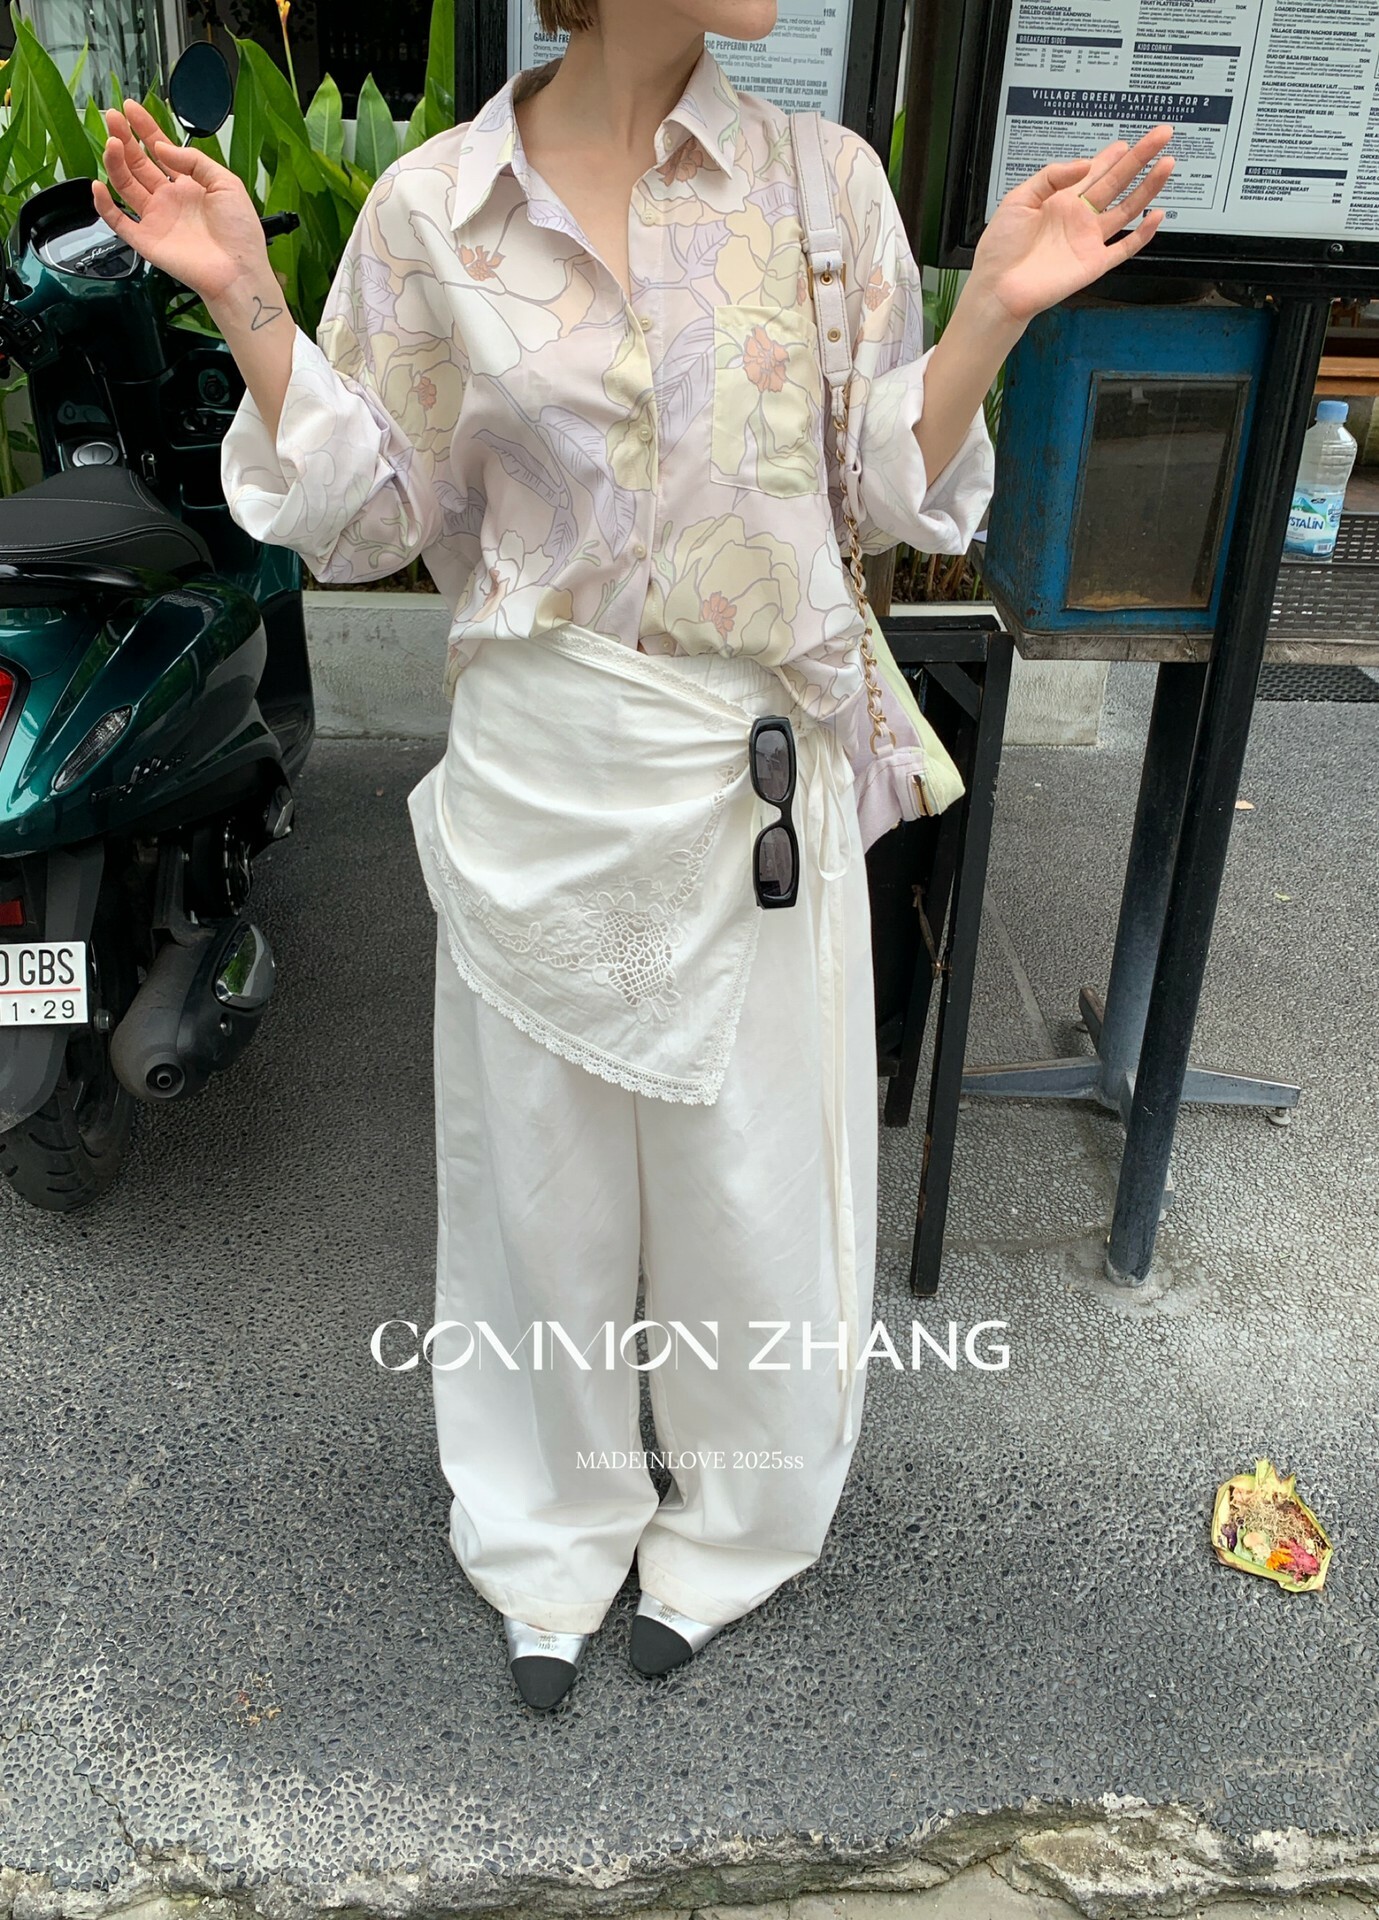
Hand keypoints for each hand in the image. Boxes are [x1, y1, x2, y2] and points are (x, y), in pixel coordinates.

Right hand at [92, 98, 271, 306]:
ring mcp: (156, 219)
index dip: (144, 128)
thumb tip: (164, 147)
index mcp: (189, 185)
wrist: (239, 271)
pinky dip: (105, 205)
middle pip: (138, 163)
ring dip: (115, 163)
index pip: (160, 150)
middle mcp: (169, 199)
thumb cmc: (240, 232)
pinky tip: (99, 185)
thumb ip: (195, 161)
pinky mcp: (146, 241)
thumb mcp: (226, 183)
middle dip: (124, 138)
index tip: (130, 108)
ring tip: (112, 143)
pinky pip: (118, 221)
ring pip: (126, 185)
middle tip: (112, 117)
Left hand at [969, 125, 1175, 326]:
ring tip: (1166, 164)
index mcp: (1060, 200)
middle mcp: (1079, 218)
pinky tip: (1157, 215)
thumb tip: (1086, 163)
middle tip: (1161, 135)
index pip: (1094, 172)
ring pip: (1127, 209)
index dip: (1112, 156)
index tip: (1129, 141)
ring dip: (1148, 187)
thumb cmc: (1001, 248)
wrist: (997, 289)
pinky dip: (1143, 234)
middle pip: (1117, 182)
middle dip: (1140, 158)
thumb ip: (1051, 177)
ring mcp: (1089, 240)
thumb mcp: (1019, 199)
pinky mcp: (1094, 264)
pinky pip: (1125, 248)